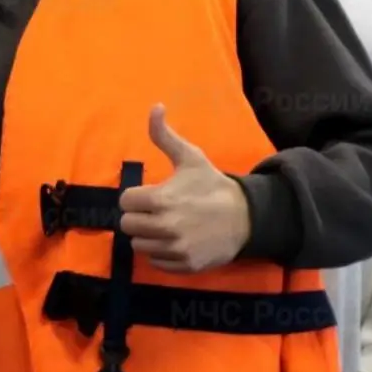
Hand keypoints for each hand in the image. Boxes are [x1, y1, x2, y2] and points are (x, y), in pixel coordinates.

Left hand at [119, 105, 251, 272]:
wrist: (246, 216)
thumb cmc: (212, 185)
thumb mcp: (190, 158)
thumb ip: (165, 136)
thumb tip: (155, 106)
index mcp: (161, 199)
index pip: (126, 202)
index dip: (135, 197)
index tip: (150, 195)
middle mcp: (165, 226)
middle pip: (127, 225)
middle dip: (138, 217)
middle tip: (154, 212)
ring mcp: (175, 248)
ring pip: (139, 245)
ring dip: (147, 236)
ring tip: (164, 226)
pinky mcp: (183, 265)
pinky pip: (155, 262)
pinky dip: (161, 253)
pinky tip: (174, 241)